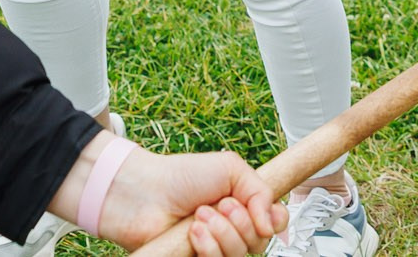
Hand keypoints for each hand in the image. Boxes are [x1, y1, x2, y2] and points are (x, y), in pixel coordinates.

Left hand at [47, 136, 284, 254]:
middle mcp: (230, 230)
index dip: (275, 221)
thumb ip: (261, 191)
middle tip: (220, 204)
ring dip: (223, 232)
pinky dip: (209, 247)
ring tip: (201, 215)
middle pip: (258, 243)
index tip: (264, 214)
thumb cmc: (180, 177)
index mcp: (241, 206)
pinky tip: (193, 232)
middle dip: (241, 221)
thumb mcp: (230, 168)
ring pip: (239, 255)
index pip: (274, 224)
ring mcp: (213, 248)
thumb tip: (274, 224)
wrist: (142, 192)